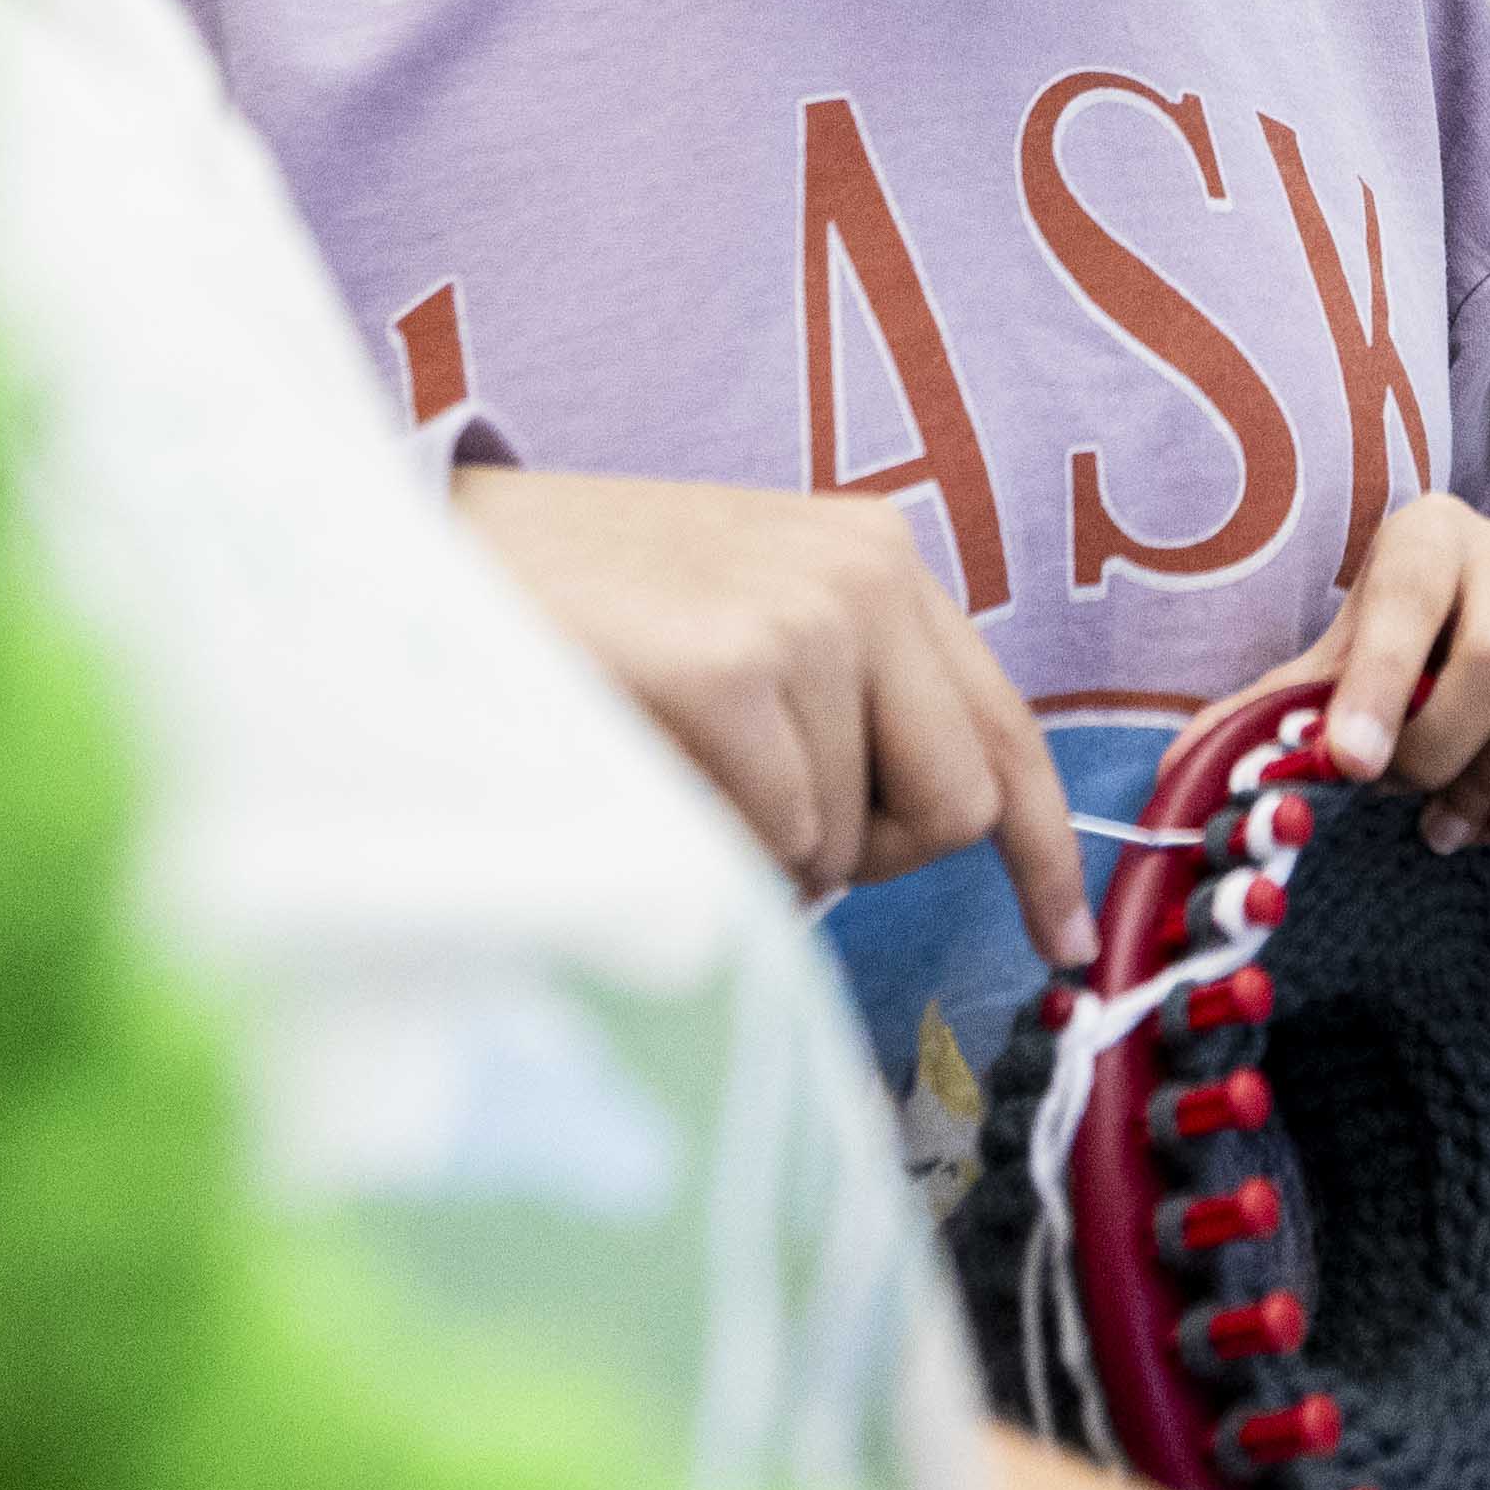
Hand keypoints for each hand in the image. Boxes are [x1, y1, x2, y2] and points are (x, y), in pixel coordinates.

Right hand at [451, 468, 1090, 966]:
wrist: (430, 551)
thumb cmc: (584, 612)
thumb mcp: (745, 627)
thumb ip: (845, 704)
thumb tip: (920, 839)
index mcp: (878, 557)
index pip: (1002, 724)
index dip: (1041, 846)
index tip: (1059, 938)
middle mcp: (866, 572)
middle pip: (954, 803)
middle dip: (871, 854)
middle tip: (767, 824)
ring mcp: (803, 616)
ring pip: (850, 838)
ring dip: (768, 850)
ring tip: (677, 769)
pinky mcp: (730, 669)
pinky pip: (777, 840)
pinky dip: (717, 846)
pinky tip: (652, 771)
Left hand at [1272, 492, 1489, 854]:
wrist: (1474, 647)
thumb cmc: (1389, 665)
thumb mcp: (1326, 676)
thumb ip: (1271, 715)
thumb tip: (1189, 767)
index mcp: (1428, 532)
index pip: (1409, 600)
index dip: (1380, 686)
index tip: (1353, 767)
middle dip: (1437, 754)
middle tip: (1399, 797)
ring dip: (1487, 794)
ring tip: (1443, 823)